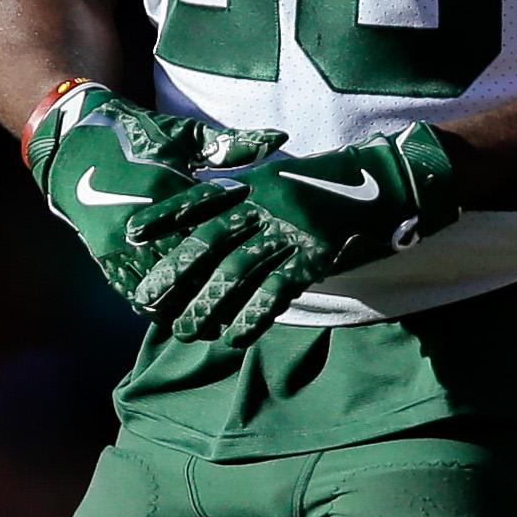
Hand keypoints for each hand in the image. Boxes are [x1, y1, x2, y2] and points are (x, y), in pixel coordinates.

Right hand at [30, 86, 282, 306]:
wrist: (74, 140)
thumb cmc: (137, 133)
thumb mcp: (183, 134)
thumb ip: (230, 143)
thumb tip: (278, 139)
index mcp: (163, 192)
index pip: (203, 237)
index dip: (229, 261)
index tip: (256, 276)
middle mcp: (139, 224)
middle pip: (181, 273)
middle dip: (208, 291)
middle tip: (238, 309)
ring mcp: (116, 243)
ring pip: (155, 290)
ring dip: (182, 306)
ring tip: (210, 322)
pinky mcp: (102, 254)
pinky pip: (130, 290)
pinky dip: (153, 304)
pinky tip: (175, 313)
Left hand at [125, 125, 462, 347]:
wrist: (385, 180)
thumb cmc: (330, 183)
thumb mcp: (283, 179)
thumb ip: (251, 196)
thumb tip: (214, 219)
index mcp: (254, 184)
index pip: (199, 200)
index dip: (164, 217)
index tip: (130, 234)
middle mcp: (265, 205)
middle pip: (209, 241)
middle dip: (175, 272)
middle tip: (147, 300)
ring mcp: (289, 230)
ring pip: (237, 272)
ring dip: (208, 304)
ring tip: (185, 329)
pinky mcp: (314, 255)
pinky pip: (277, 291)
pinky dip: (254, 316)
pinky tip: (235, 337)